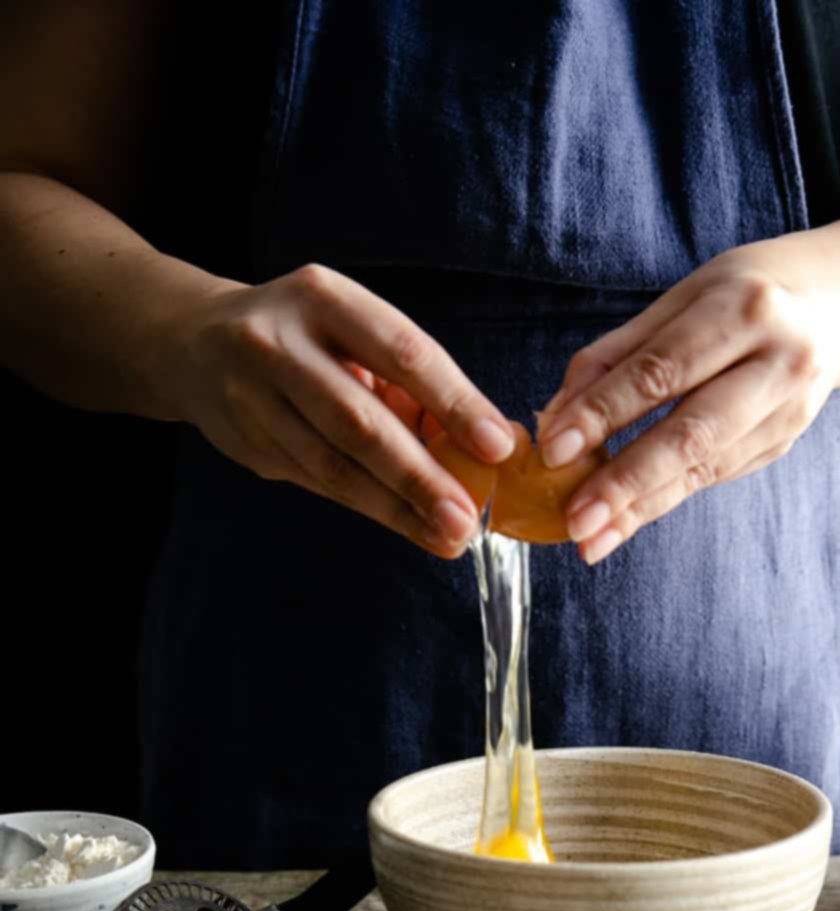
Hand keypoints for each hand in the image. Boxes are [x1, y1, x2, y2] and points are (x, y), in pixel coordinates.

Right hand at [156, 263, 514, 555]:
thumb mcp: (352, 329)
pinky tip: (408, 526)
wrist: (194, 343)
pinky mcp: (248, 442)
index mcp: (323, 298)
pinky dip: (368, 506)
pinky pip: (318, 482)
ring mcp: (254, 397)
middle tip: (466, 518)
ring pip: (334, 464)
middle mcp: (279, 343)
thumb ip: (409, 380)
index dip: (452, 402)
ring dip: (396, 507)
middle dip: (418, 476)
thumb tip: (484, 443)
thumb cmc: (305, 337)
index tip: (496, 446)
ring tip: (447, 535)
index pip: (401, 351)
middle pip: (359, 421)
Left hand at [537, 243, 839, 562]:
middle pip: (691, 432)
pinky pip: (715, 475)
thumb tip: (556, 416)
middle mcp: (777, 362)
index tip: (556, 449)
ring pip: (703, 467)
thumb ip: (617, 354)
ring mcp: (787, 411)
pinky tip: (626, 520)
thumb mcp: (682, 298)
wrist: (839, 306)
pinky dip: (666, 498)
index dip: (606, 412)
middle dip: (626, 481)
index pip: (662, 370)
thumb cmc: (742, 294)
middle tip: (575, 519)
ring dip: (641, 508)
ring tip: (592, 539)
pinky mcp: (783, 443)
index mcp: (745, 309)